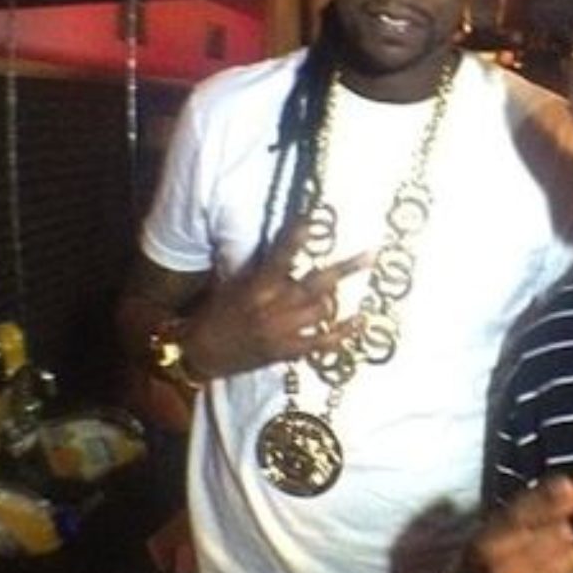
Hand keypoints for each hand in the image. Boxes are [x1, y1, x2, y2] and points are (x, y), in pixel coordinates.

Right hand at [183, 216, 373, 377]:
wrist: (200, 353)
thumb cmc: (216, 312)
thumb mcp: (233, 283)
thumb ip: (259, 267)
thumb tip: (286, 245)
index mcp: (257, 286)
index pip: (281, 255)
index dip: (298, 237)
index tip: (314, 219)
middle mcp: (273, 307)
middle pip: (316, 284)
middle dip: (345, 268)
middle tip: (372, 254)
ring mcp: (283, 331)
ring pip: (323, 309)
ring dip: (335, 297)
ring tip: (343, 288)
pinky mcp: (288, 351)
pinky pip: (323, 341)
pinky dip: (344, 332)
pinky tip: (361, 320)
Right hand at [454, 476, 572, 572]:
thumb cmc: (490, 551)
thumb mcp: (498, 522)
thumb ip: (535, 501)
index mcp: (489, 541)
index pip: (524, 516)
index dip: (549, 501)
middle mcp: (507, 567)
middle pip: (557, 534)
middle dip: (555, 530)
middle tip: (537, 541)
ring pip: (572, 556)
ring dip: (565, 553)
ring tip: (542, 561)